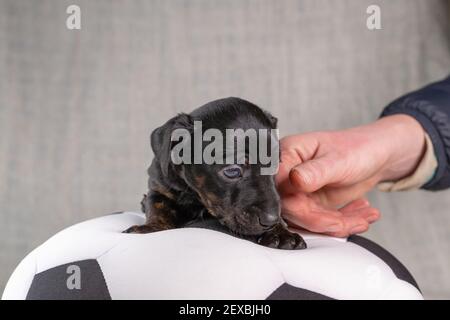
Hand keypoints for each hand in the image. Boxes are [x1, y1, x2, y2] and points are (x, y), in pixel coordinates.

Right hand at [276, 115, 425, 236]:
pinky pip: (319, 223)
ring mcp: (299, 191)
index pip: (278, 186)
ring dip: (336, 225)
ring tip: (361, 219)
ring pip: (306, 220)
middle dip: (321, 221)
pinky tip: (360, 218)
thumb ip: (314, 172)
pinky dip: (341, 225)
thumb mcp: (338, 160)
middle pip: (291, 208)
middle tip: (345, 222)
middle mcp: (288, 174)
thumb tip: (294, 180)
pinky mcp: (311, 204)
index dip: (295, 205)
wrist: (377, 154)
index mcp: (288, 155)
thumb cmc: (358, 147)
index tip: (319, 215)